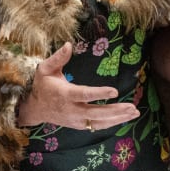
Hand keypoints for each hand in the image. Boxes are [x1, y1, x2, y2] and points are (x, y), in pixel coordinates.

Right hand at [17, 42, 139, 130]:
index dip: (99, 93)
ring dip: (118, 118)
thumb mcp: (45, 69)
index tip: (115, 91)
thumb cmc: (42, 85)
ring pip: (99, 122)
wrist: (35, 109)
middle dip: (115, 110)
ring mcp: (76, 120)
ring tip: (134, 112)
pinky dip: (112, 123)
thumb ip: (57, 58)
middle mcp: (72, 110)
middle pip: (96, 112)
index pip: (84, 95)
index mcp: (65, 95)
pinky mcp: (79, 125)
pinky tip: (126, 118)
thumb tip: (68, 44)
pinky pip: (97, 125)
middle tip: (132, 107)